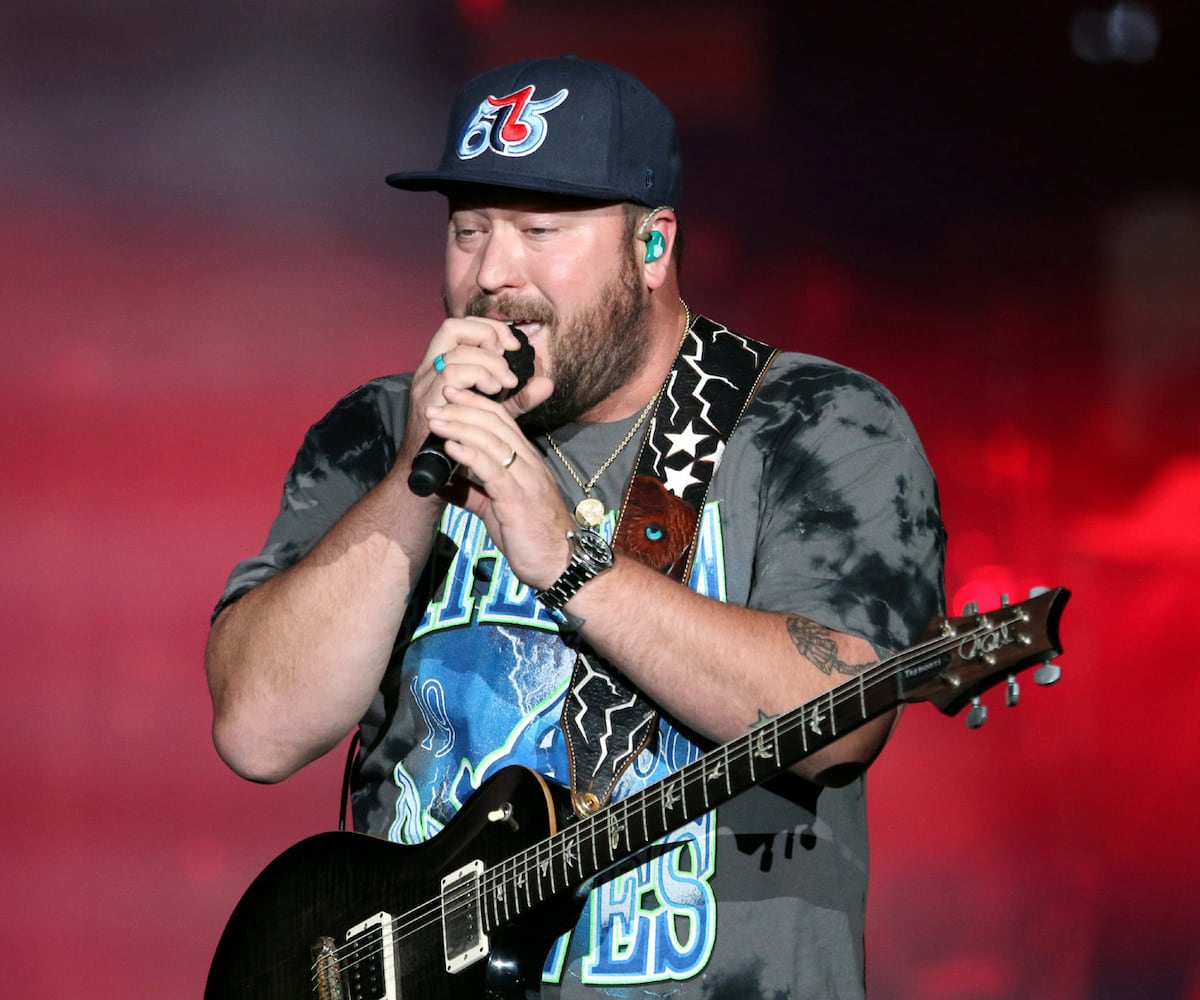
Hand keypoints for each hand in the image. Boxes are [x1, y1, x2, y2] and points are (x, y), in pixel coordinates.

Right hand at [399, 317, 550, 465]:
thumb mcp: (494, 413)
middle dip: (488, 337)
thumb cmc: (460, 443)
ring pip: (456, 352)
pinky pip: (452, 375)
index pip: (459, 326)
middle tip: (509, 362)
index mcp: (440, 366)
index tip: (512, 346)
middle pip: (453, 328)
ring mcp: (425, 384)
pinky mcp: (426, 402)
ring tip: (504, 384)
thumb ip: (518, 398)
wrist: (429, 476)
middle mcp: (428, 369)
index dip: (488, 328)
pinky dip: (478, 377)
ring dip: (488, 363)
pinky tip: (493, 392)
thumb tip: (548, 382)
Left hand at [425, 383, 575, 590]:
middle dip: (463, 409)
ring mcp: (526, 480)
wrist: (557, 565)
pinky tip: (451, 447)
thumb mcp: (495, 509)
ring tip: (435, 420)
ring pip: (492, 441)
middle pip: (495, 424)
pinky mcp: (518, 499)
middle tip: (436, 402)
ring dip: (460, 427)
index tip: (451, 393)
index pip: (502, 421)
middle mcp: (528, 464)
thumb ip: (472, 492)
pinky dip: (469, 455)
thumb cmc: (529, 537)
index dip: (476, 403)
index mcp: (526, 462)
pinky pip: (493, 470)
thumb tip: (443, 484)